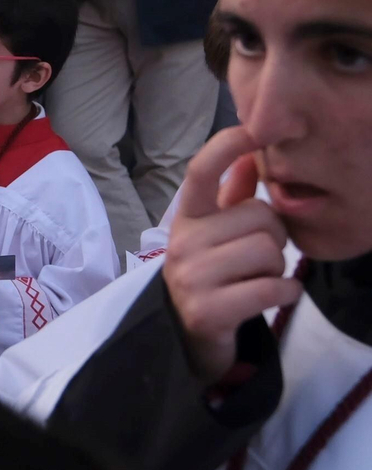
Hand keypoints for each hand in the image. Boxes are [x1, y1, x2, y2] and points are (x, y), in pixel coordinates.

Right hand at [163, 127, 299, 382]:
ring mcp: (191, 277)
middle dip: (275, 239)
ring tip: (259, 279)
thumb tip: (249, 154)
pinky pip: (272, 288)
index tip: (252, 131)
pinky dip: (285, 293)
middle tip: (259, 258)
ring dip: (278, 269)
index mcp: (185, 219)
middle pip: (261, 218)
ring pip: (268, 252)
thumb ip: (232, 196)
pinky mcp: (208, 311)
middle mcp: (182, 242)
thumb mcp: (215, 234)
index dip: (226, 147)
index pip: (201, 172)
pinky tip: (273, 297)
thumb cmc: (210, 277)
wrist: (185, 337)